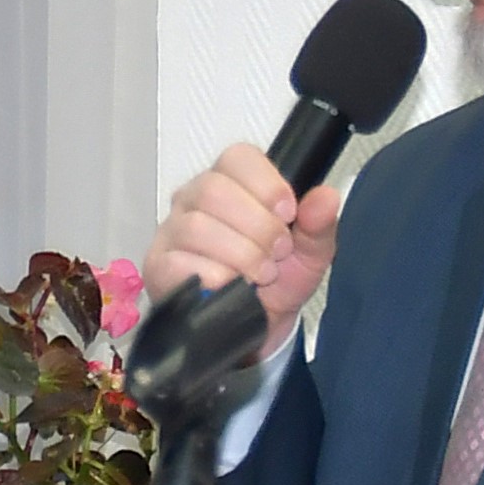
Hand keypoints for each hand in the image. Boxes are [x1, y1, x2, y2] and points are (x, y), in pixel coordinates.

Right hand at [142, 144, 344, 347]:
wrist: (258, 327)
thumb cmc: (278, 280)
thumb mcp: (310, 253)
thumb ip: (319, 224)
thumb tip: (326, 197)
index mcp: (231, 182)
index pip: (238, 157)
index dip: (266, 185)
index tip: (288, 215)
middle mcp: (194, 198)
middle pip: (214, 190)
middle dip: (257, 226)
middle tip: (278, 252)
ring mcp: (171, 232)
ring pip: (197, 226)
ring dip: (240, 254)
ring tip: (260, 275)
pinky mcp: (157, 266)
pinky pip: (179, 262)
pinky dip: (215, 277)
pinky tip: (231, 287)